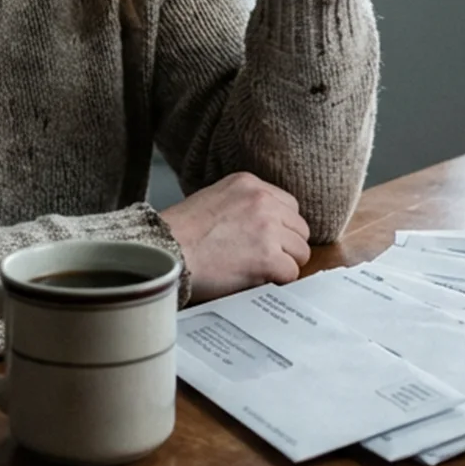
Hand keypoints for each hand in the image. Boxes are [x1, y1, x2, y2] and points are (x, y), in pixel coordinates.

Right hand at [158, 172, 311, 302]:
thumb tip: (263, 227)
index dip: (280, 228)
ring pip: (300, 251)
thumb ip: (242, 205)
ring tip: (256, 271)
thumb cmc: (179, 232)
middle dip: (286, 246)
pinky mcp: (268, 256)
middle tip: (264, 259)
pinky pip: (291, 273)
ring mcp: (268, 228)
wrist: (164, 251)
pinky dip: (275, 281)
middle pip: (299, 228)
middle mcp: (262, 200)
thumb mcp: (213, 199)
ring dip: (283, 264)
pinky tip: (254, 280)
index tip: (268, 241)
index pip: (288, 205)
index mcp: (248, 183)